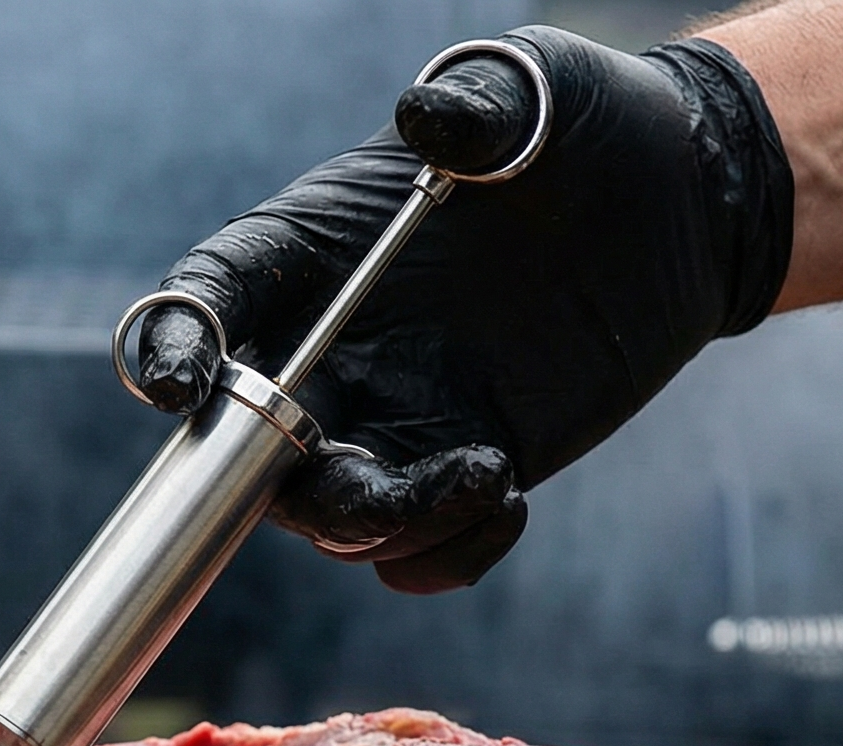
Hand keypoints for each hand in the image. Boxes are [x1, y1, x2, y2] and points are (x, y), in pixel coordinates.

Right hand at [135, 26, 790, 592]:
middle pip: (246, 449)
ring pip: (332, 519)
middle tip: (369, 477)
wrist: (671, 197)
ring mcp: (386, 421)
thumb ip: (472, 107)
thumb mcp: (526, 95)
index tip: (181, 385)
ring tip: (489, 475)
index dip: (172, 346)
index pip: (203, 301)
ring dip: (391, 522)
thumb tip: (430, 116)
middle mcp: (325, 352)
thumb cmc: (574, 131)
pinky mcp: (455, 467)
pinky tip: (507, 499)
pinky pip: (413, 552)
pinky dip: (445, 554)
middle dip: (282, 483)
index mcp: (303, 253)